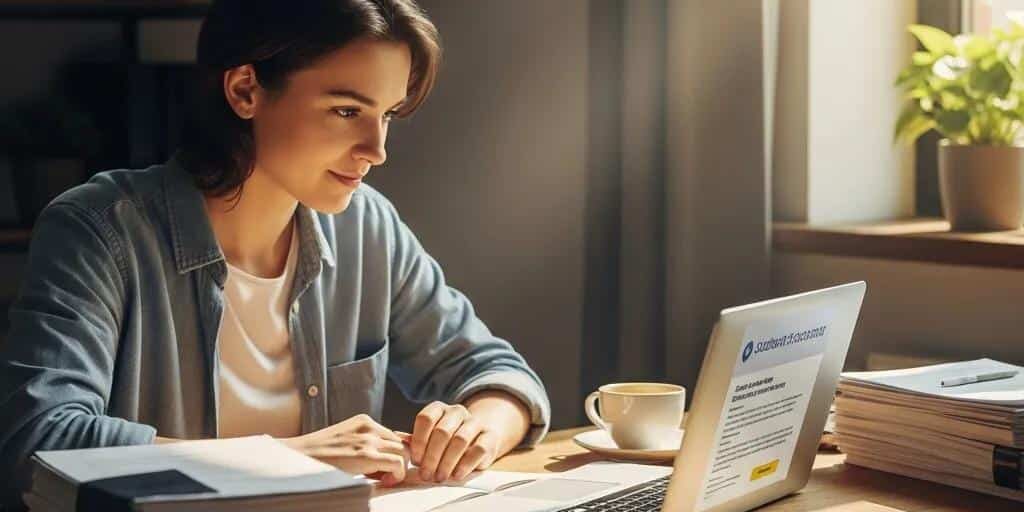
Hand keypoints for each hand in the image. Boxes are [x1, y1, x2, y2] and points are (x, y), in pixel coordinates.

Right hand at [281, 414, 409, 485]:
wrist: (297, 458)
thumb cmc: (318, 456)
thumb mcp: (346, 442)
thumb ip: (366, 445)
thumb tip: (388, 462)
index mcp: (364, 421)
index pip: (394, 436)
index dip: (394, 453)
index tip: (386, 468)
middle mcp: (369, 427)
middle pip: (402, 443)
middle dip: (399, 461)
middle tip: (386, 476)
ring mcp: (368, 439)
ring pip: (404, 452)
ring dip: (399, 468)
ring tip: (384, 479)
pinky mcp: (367, 455)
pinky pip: (398, 463)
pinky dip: (397, 474)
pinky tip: (384, 481)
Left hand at [410, 401, 499, 481]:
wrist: (478, 440)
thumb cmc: (447, 441)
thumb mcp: (429, 438)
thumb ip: (415, 439)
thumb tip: (397, 439)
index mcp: (439, 408)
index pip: (426, 418)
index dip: (418, 441)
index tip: (415, 460)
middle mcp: (457, 411)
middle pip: (442, 431)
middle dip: (431, 456)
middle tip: (426, 474)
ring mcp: (475, 422)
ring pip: (460, 440)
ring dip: (447, 462)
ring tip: (439, 477)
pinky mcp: (489, 436)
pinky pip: (478, 449)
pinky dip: (465, 464)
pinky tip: (456, 475)